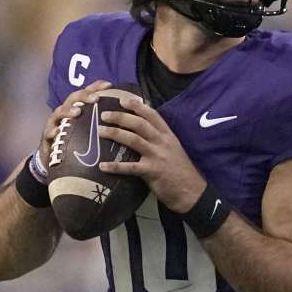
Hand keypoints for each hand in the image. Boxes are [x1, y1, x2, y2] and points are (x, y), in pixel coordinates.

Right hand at [40, 80, 111, 167]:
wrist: (55, 158)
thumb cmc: (77, 142)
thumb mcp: (91, 130)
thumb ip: (105, 122)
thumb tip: (127, 117)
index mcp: (78, 109)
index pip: (86, 94)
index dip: (95, 87)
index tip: (108, 85)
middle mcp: (66, 113)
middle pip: (72, 99)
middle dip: (83, 96)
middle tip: (95, 98)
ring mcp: (55, 124)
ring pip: (59, 113)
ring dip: (67, 111)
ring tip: (77, 112)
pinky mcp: (47, 137)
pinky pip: (48, 133)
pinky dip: (52, 131)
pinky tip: (57, 132)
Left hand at [97, 96, 206, 212]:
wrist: (192, 192)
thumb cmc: (181, 170)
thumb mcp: (174, 149)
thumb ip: (160, 138)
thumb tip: (143, 129)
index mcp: (168, 136)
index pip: (153, 115)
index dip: (137, 106)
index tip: (123, 99)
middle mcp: (162, 142)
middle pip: (139, 124)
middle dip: (120, 117)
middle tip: (104, 115)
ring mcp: (157, 156)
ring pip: (133, 140)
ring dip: (115, 133)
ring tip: (99, 131)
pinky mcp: (152, 172)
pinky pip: (130, 167)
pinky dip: (115, 166)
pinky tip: (101, 166)